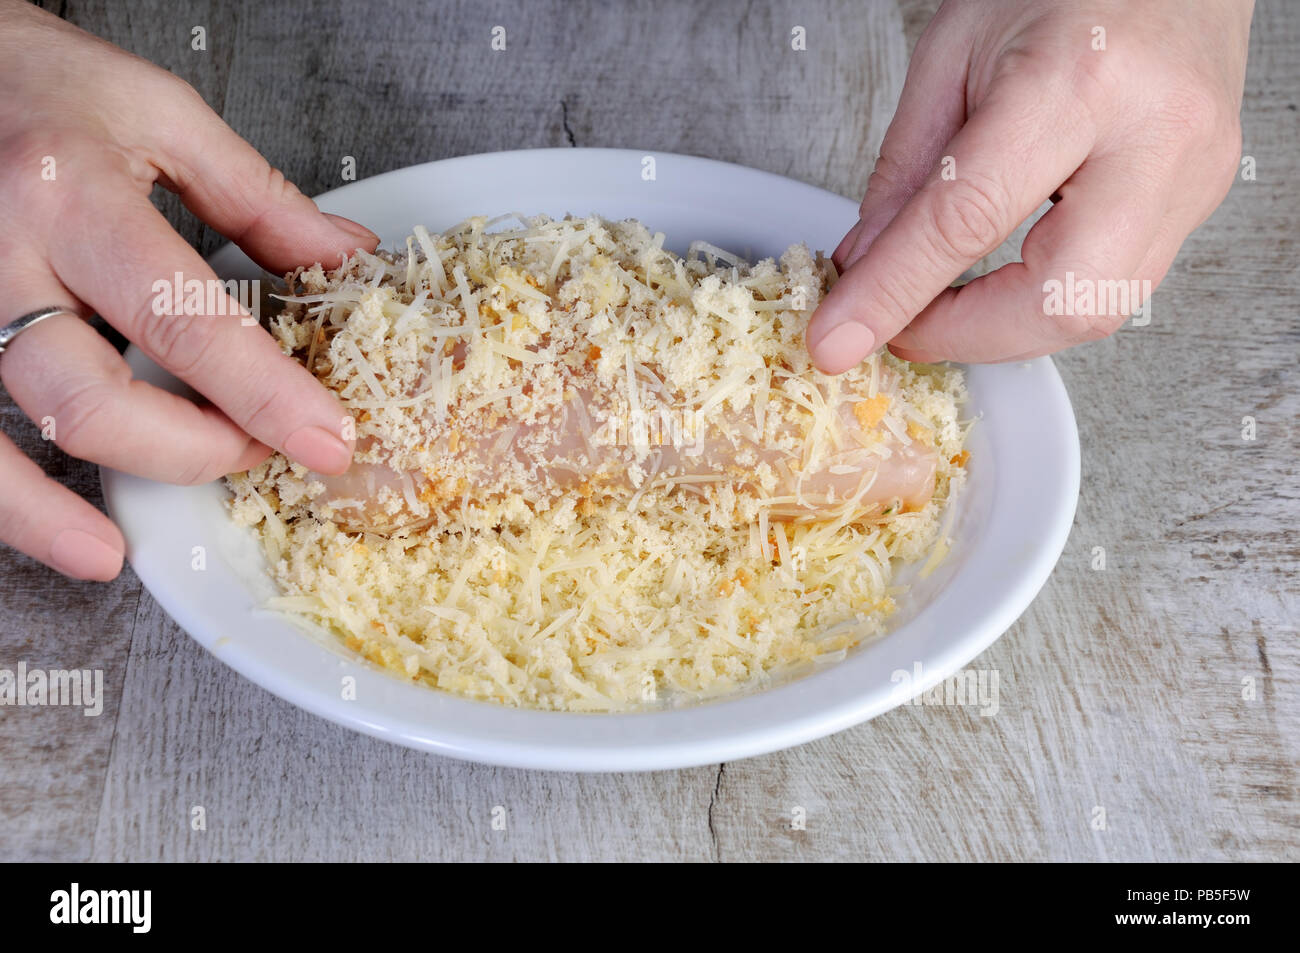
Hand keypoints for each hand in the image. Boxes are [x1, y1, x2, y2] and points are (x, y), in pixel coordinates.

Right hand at [0, 2, 377, 579]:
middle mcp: (0, 254)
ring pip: (10, 430)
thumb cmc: (37, 81)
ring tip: (115, 546)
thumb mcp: (162, 116)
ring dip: (68, 504)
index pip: (184, 319)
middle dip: (189, 450)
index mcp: (71, 193)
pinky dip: (4, 499)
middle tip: (253, 452)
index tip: (326, 438)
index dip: (264, 394)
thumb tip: (345, 259)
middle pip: (92, 399)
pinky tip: (47, 534)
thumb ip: (258, 199)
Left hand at [806, 0, 1251, 372]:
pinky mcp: (1200, 201)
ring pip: (1095, 314)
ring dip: (1001, 329)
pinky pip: (1116, 290)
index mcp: (1078, 79)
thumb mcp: (952, 50)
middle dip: (964, 336)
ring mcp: (1193, 175)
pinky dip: (1041, 305)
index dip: (893, 293)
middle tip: (898, 324)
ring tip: (941, 302)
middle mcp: (1156, 136)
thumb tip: (866, 264)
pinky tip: (1000, 285)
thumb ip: (907, 168)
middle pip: (1058, 300)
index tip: (838, 338)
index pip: (968, 220)